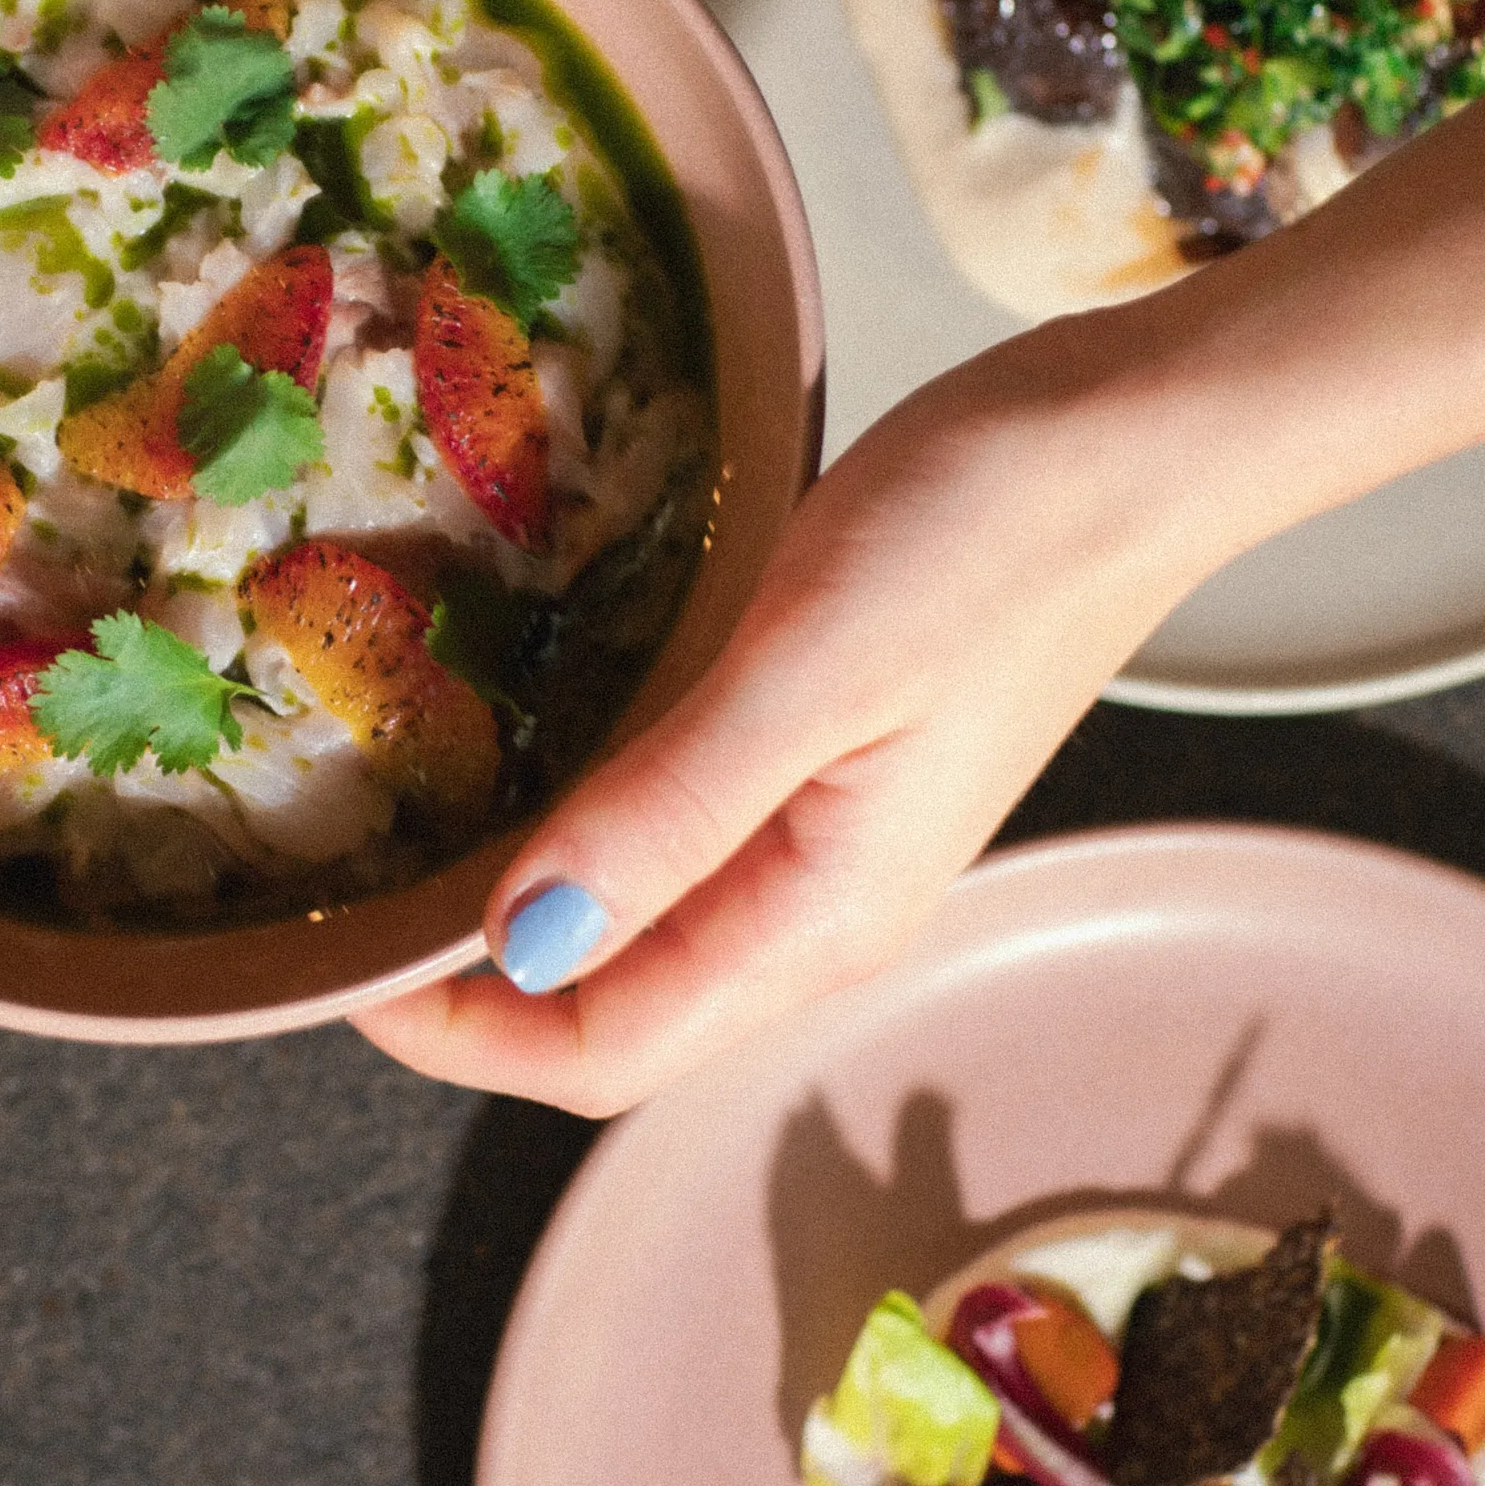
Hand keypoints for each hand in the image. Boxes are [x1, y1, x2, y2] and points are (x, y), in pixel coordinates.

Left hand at [356, 322, 1204, 1116]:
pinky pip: (679, 846)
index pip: (600, 1051)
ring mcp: (829, 841)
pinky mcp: (829, 763)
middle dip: (468, 986)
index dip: (455, 1031)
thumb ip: (670, 813)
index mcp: (818, 916)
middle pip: (611, 1012)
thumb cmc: (998, 531)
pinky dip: (583, 829)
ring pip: (639, 933)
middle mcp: (820, 909)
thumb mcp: (811, 663)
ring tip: (401, 824)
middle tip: (345, 885)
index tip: (338, 953)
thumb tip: (524, 942)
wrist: (1146, 434)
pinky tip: (522, 753)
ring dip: (518, 908)